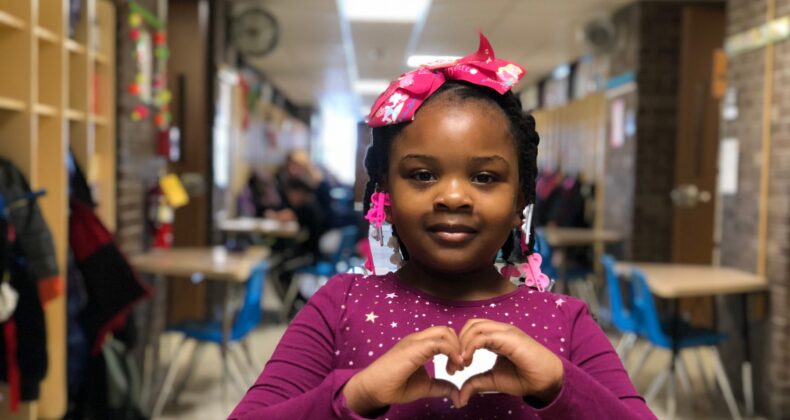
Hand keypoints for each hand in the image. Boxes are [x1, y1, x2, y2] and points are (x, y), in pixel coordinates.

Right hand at [343, 326, 463, 415]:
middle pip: (447, 330)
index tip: (457, 369)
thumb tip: (458, 394)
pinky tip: (452, 367)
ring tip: (457, 367)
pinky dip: (451, 352)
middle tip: (460, 366)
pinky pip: (438, 342)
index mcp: (420, 344)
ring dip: (457, 348)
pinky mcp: (413, 348)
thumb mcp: (426, 387)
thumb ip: (442, 387)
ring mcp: (415, 341)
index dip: (456, 349)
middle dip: (460, 346)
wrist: (374, 389)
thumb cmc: (395, 386)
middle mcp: (418, 339)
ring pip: (445, 332)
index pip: (445, 336)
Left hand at [455, 319, 563, 406]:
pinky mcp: (509, 337)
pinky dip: (471, 346)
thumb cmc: (524, 377)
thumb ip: (475, 383)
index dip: (459, 346)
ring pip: (475, 327)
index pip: (471, 330)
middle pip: (470, 325)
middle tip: (455, 365)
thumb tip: (460, 396)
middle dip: (457, 343)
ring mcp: (505, 331)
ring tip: (462, 363)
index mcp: (495, 337)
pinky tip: (468, 360)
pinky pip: (484, 336)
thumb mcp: (493, 380)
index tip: (454, 367)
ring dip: (463, 344)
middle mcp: (499, 330)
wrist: (547, 381)